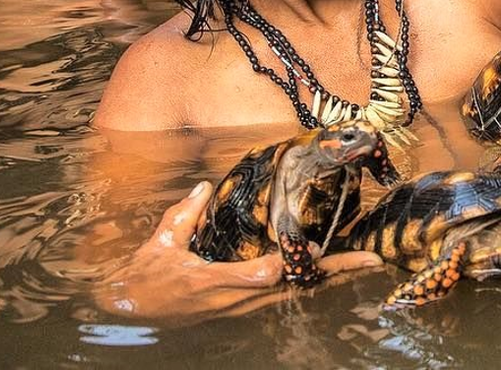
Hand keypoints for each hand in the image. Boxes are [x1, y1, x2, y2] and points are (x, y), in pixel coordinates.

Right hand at [93, 181, 382, 322]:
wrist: (131, 313)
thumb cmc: (143, 278)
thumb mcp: (160, 244)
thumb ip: (184, 215)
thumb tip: (203, 187)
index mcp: (212, 283)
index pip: (255, 279)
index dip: (282, 268)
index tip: (306, 253)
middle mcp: (235, 300)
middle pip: (293, 288)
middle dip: (333, 274)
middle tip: (369, 260)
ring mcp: (242, 307)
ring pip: (296, 294)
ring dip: (331, 279)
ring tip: (365, 263)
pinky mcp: (245, 307)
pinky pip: (286, 296)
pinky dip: (313, 283)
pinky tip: (335, 272)